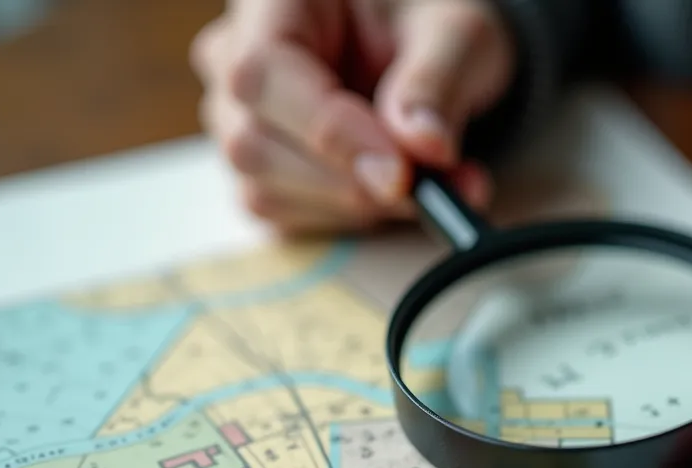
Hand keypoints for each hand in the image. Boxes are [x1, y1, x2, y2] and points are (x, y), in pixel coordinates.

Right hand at [190, 0, 513, 233]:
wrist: (431, 51)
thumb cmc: (430, 25)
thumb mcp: (455, 33)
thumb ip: (436, 83)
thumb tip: (422, 147)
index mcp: (271, 4)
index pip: (265, 73)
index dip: (329, 131)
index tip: (399, 173)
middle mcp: (236, 59)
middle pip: (253, 142)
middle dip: (350, 182)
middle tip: (431, 191)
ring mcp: (240, 120)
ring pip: (265, 191)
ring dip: (358, 209)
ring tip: (437, 190)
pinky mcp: (263, 172)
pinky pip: (286, 218)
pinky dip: (352, 222)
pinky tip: (402, 200)